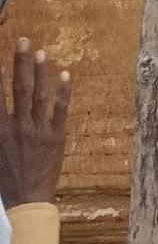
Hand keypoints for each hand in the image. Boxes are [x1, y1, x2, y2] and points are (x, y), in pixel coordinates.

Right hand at [0, 37, 71, 206]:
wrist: (26, 202)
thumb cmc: (5, 181)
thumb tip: (1, 113)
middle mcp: (18, 127)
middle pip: (18, 88)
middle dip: (20, 62)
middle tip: (23, 40)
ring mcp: (38, 130)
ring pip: (40, 95)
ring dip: (41, 72)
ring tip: (42, 52)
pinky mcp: (56, 136)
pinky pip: (60, 110)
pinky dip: (63, 92)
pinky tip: (65, 74)